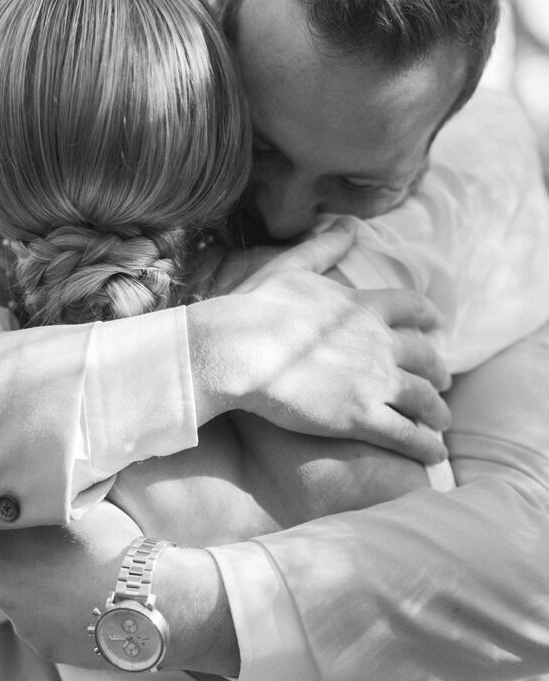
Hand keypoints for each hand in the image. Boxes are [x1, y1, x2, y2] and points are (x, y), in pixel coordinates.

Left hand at [0, 502, 141, 665]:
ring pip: (28, 609)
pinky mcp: (44, 649)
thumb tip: (48, 506)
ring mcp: (23, 624)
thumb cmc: (111, 544)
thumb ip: (50, 513)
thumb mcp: (78, 511)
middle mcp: (3, 589)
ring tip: (84, 593)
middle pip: (9, 579)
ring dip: (46, 601)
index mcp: (6, 550)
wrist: (139, 598)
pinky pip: (48, 632)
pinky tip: (88, 615)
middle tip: (68, 566)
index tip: (26, 543)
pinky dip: (62, 625)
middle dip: (30, 573)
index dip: (6, 544)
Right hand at [188, 221, 450, 464]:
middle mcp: (378, 343)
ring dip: (437, 412)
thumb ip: (322, 248)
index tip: (437, 324)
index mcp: (362, 307)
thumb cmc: (255, 308)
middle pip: (425, 356)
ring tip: (442, 422)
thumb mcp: (290, 268)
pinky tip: (432, 456)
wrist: (237, 350)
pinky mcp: (359, 416)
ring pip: (423, 398)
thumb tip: (345, 224)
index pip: (411, 308)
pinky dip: (424, 445)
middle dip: (438, 370)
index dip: (428, 316)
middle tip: (443, 382)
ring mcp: (372, 381)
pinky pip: (406, 435)